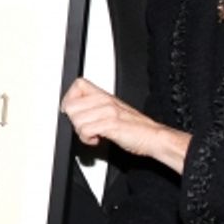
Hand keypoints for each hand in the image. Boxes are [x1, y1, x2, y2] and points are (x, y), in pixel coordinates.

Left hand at [61, 78, 190, 174]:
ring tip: (93, 134)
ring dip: (81, 132)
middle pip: (71, 106)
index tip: (74, 112)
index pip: (77, 84)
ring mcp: (108, 112)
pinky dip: (87, 139)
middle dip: (74, 121)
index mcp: (104, 95)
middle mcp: (105, 101)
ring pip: (76, 120)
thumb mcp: (112, 110)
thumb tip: (73, 111)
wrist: (153, 137)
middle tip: (85, 127)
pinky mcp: (111, 125)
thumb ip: (94, 108)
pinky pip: (85, 130)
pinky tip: (97, 139)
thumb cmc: (134, 127)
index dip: (70, 99)